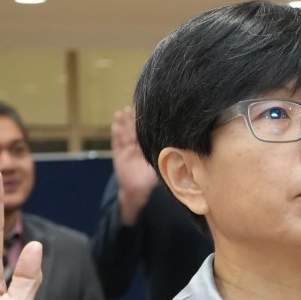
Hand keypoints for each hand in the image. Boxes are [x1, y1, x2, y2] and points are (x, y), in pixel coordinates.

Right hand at [111, 107, 159, 224]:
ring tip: (122, 112)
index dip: (146, 122)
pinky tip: (115, 125)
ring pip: (125, 134)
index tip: (148, 110)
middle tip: (133, 107)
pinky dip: (115, 134)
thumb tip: (185, 149)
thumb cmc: (152, 180)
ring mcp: (127, 151)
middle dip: (133, 119)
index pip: (147, 132)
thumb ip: (170, 158)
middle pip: (134, 130)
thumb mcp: (162, 166)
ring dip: (123, 123)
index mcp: (148, 148)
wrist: (138, 192)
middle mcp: (137, 147)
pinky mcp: (119, 156)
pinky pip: (117, 144)